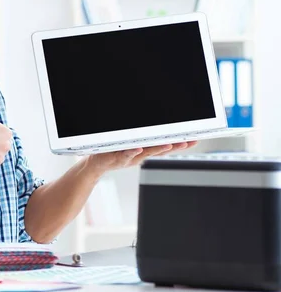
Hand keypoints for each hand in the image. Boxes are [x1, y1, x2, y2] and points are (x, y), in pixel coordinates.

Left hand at [84, 141, 198, 175]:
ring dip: (158, 149)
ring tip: (170, 144)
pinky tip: (139, 148)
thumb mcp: (130, 144)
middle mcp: (140, 154)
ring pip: (146, 152)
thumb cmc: (113, 152)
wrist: (95, 165)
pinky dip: (132, 152)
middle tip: (189, 141)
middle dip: (176, 146)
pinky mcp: (117, 158)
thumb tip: (153, 126)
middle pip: (161, 150)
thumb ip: (141, 138)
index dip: (180, 144)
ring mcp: (130, 157)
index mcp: (145, 150)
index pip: (166, 146)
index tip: (194, 139)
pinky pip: (126, 154)